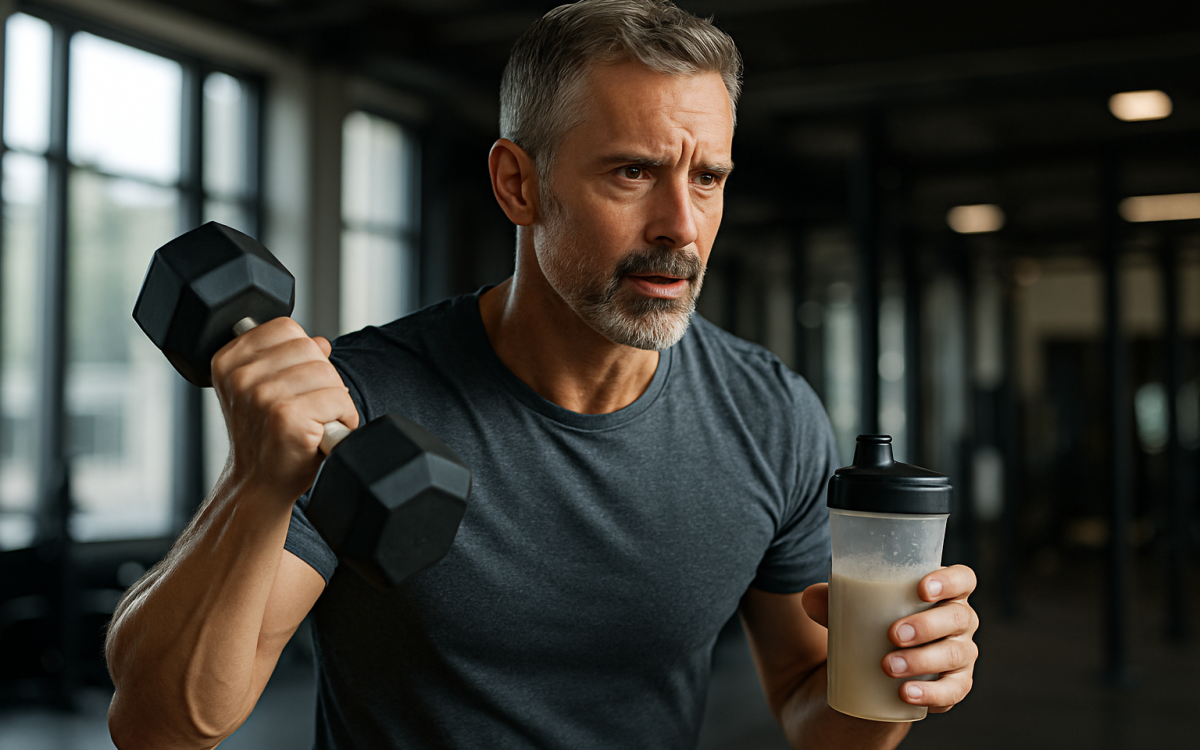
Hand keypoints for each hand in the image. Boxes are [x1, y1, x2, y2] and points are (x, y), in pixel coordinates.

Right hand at [210, 317, 359, 501]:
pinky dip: (344, 416)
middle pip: (311, 349)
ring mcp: (263, 396)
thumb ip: (287, 358)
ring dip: (335, 399)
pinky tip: (324, 431)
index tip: (297, 381)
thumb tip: (320, 343)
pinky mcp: (288, 416)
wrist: (258, 483)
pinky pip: (338, 398)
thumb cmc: (265, 437)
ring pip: (328, 373)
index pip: (286, 328)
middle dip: (322, 377)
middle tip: (310, 405)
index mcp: (229, 361)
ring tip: (317, 419)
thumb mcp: (263, 390)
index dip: (303, 353)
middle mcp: (241, 376)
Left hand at [801, 565, 978, 713]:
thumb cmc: (871, 622)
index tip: (921, 589)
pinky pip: (953, 690)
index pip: (963, 579)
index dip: (950, 581)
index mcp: (943, 593)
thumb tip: (809, 598)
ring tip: (888, 666)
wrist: (875, 668)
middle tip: (892, 634)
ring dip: (923, 660)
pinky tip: (906, 694)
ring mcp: (960, 654)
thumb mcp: (852, 609)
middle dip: (927, 625)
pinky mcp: (954, 685)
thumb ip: (831, 600)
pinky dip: (930, 693)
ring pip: (955, 654)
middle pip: (959, 617)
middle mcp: (959, 621)